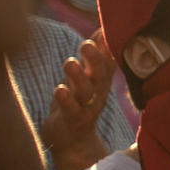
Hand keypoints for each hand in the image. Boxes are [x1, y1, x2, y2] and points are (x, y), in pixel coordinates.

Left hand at [38, 38, 114, 169]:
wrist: (73, 141)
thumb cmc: (78, 103)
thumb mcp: (88, 78)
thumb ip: (94, 56)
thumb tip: (102, 29)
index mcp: (101, 80)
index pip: (109, 60)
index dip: (109, 45)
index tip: (107, 28)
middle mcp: (98, 92)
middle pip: (100, 74)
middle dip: (94, 59)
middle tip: (86, 44)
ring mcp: (87, 107)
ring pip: (86, 91)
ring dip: (78, 77)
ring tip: (70, 63)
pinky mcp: (73, 120)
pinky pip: (72, 110)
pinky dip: (66, 100)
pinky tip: (60, 90)